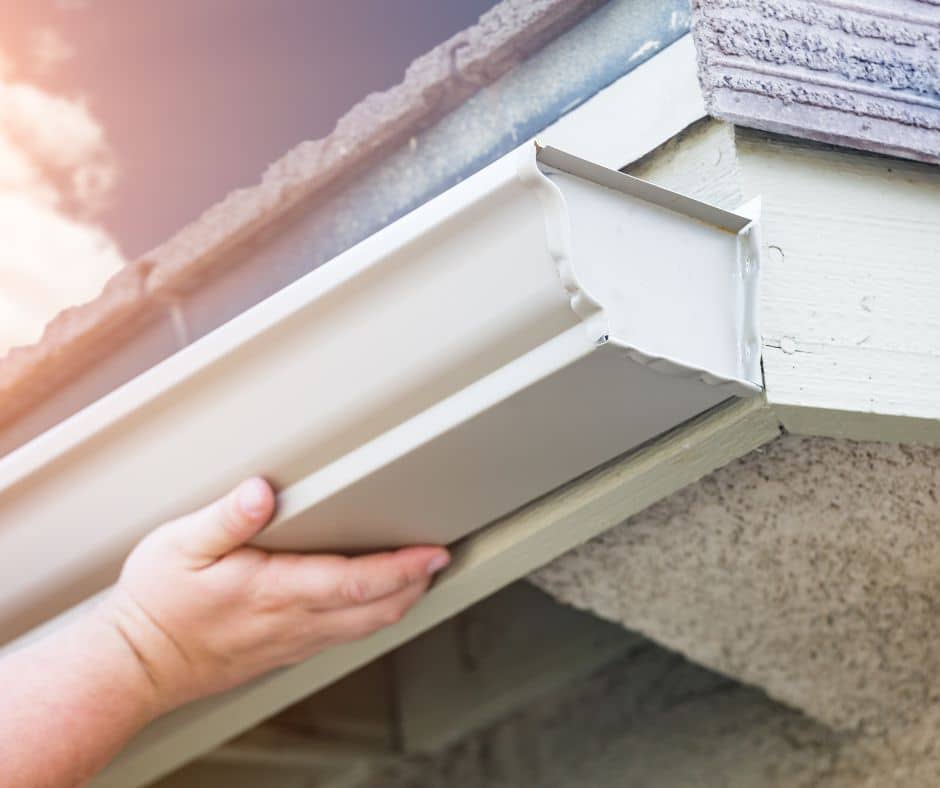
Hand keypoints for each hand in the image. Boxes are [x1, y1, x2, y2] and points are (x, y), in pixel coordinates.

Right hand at [99, 478, 448, 714]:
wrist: (135, 667)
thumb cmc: (156, 606)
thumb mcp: (179, 547)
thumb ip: (226, 517)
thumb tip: (262, 491)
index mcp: (274, 591)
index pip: (357, 581)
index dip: (403, 567)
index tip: (434, 551)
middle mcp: (292, 621)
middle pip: (376, 609)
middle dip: (416, 584)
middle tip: (439, 557)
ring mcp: (291, 641)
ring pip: (364, 626)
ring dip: (399, 601)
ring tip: (418, 574)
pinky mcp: (284, 651)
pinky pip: (342, 635)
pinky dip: (370, 615)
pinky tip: (371, 600)